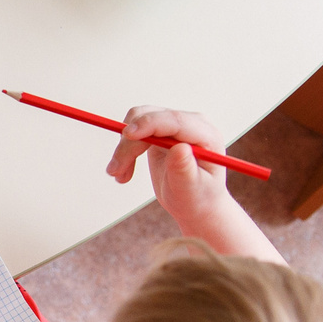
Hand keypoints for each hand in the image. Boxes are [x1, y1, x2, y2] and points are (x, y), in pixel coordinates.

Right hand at [105, 105, 237, 234]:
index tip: (127, 135)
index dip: (150, 124)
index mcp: (206, 136)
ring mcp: (176, 125)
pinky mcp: (161, 129)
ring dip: (124, 147)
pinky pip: (135, 128)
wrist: (196, 203)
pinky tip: (124, 170)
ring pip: (138, 120)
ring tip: (119, 174)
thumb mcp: (191, 189)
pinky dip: (126, 148)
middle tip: (115, 172)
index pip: (175, 120)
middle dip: (129, 143)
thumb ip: (184, 169)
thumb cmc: (197, 198)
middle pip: (152, 118)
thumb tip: (179, 148)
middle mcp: (192, 124)